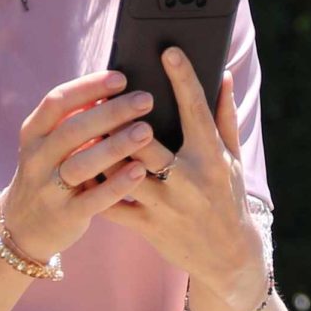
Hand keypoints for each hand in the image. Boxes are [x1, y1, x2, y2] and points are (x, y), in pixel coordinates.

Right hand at [0, 70, 156, 262]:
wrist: (21, 226)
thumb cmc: (49, 173)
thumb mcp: (48, 144)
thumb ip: (74, 119)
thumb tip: (114, 86)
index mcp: (33, 133)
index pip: (57, 101)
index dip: (88, 87)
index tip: (121, 78)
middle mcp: (37, 158)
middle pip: (73, 130)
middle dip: (111, 112)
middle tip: (145, 99)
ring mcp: (48, 188)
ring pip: (82, 164)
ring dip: (115, 146)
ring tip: (146, 131)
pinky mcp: (65, 215)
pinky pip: (93, 199)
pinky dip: (116, 184)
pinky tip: (139, 170)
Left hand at [101, 50, 261, 301]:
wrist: (227, 257)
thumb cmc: (228, 196)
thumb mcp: (232, 158)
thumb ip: (224, 116)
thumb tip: (222, 74)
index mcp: (211, 157)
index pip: (196, 111)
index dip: (183, 80)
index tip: (169, 52)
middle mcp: (188, 180)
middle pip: (148, 142)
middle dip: (124, 118)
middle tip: (105, 92)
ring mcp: (166, 206)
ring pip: (123, 173)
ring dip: (101, 151)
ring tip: (81, 126)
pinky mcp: (148, 227)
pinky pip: (113, 204)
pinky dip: (93, 186)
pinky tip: (78, 165)